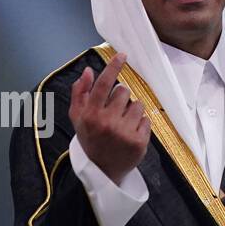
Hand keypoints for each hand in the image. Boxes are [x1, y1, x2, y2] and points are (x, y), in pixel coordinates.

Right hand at [70, 52, 150, 184]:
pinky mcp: (139, 142)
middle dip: (121, 97)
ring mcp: (124, 132)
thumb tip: (88, 71)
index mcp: (90, 114)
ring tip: (123, 122)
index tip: (123, 55)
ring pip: (138, 104)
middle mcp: (107, 122)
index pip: (103, 84)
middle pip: (124, 92)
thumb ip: (80, 93)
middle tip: (115, 110)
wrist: (102, 170)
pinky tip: (130, 132)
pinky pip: (146, 119)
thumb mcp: (77, 117)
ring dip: (132, 110)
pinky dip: (140, 123)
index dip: (113, 67)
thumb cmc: (90, 139)